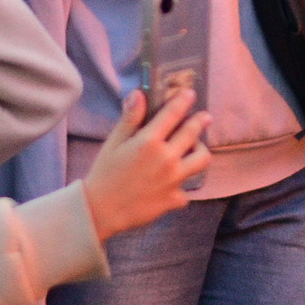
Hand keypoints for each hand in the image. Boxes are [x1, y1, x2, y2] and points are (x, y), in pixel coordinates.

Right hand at [83, 88, 212, 239]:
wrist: (99, 211)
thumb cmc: (104, 174)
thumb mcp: (114, 143)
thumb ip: (130, 118)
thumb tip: (139, 94)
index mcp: (149, 142)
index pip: (173, 114)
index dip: (183, 101)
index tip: (190, 94)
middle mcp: (166, 158)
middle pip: (193, 133)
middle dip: (200, 121)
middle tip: (204, 117)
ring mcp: (173, 179)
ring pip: (201, 160)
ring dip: (200, 151)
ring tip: (195, 149)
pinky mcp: (174, 199)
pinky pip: (187, 188)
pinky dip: (182, 185)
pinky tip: (174, 183)